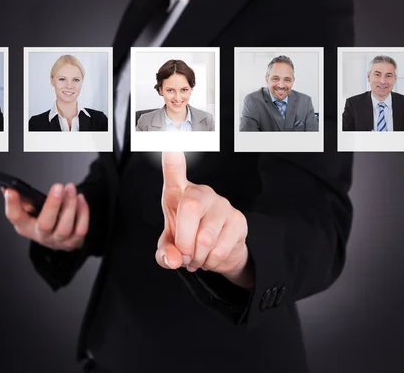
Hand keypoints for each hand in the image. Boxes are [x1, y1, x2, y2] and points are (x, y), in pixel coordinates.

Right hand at [3, 183, 88, 250]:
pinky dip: (82, 211)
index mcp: (25, 226)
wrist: (60, 238)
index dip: (12, 204)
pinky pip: (81, 228)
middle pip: (44, 225)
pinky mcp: (74, 242)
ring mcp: (58, 241)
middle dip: (53, 204)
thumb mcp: (30, 211)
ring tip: (71, 188)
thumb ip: (22, 200)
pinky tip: (80, 198)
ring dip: (70, 205)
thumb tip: (8, 189)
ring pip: (65, 227)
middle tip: (58, 186)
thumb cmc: (43, 219)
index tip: (11, 190)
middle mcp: (41, 236)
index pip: (15, 217)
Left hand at [155, 152, 254, 288]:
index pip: (174, 172)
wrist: (219, 251)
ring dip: (197, 257)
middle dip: (183, 241)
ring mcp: (222, 204)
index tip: (169, 142)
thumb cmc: (188, 239)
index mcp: (179, 193)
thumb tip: (173, 259)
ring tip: (197, 258)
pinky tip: (210, 257)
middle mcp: (201, 193)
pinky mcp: (238, 220)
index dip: (172, 159)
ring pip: (205, 236)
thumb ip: (164, 253)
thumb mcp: (170, 247)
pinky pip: (219, 248)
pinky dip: (211, 262)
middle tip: (184, 255)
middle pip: (189, 208)